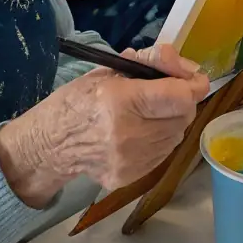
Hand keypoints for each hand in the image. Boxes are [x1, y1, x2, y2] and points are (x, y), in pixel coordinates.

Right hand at [0, 44, 208, 205]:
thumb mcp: (107, 71)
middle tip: (168, 91)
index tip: (193, 78)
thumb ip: (148, 63)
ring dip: (172, 120)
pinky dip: (161, 138)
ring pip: (177, 135)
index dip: (192, 84)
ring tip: (151, 111)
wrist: (48, 146)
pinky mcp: (130, 179)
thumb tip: (184, 65)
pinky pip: (163, 153)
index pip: (179, 97)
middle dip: (182, 100)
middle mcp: (129, 134)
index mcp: (120, 101)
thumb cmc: (76, 101)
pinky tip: (142, 130)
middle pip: (183, 116)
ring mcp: (131, 161)